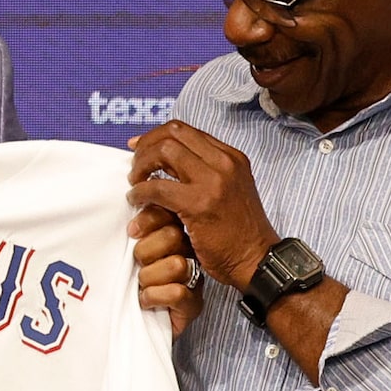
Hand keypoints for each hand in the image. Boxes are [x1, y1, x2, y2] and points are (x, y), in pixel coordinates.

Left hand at [125, 122, 282, 295]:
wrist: (256, 259)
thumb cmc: (238, 231)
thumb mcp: (228, 189)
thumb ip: (203, 171)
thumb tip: (165, 160)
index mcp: (231, 156)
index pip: (185, 130)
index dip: (155, 136)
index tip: (139, 148)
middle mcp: (225, 162)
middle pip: (172, 134)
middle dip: (145, 147)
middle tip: (134, 168)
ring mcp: (213, 181)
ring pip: (164, 152)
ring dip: (141, 166)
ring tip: (135, 184)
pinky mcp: (199, 204)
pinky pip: (158, 187)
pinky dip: (140, 192)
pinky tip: (137, 201)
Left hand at [128, 206, 202, 335]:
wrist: (133, 328)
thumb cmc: (127, 289)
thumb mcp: (127, 255)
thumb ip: (134, 232)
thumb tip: (130, 206)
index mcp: (174, 238)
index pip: (168, 214)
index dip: (148, 219)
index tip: (131, 232)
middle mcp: (188, 255)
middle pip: (173, 236)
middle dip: (146, 251)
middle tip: (137, 265)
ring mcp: (193, 280)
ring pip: (176, 264)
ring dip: (149, 277)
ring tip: (141, 286)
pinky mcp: (193, 305)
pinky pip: (177, 293)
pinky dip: (154, 297)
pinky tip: (145, 301)